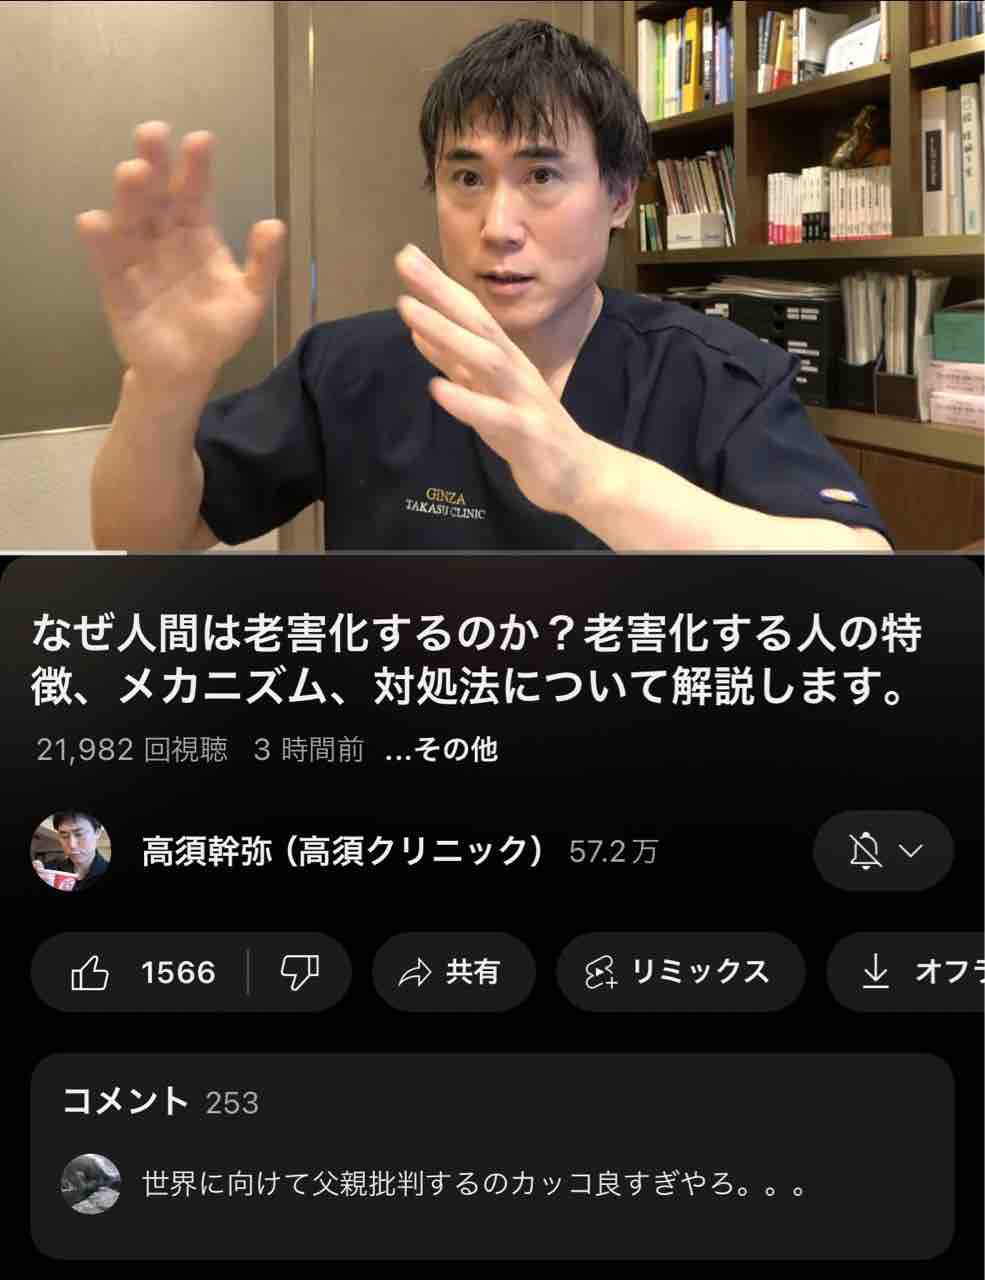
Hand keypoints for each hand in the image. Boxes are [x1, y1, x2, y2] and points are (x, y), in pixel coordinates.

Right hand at [76, 121, 285, 387]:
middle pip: (156, 194)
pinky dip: (99, 242)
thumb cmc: (218, 330)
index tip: (201, 140)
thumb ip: (263, 264)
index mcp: (196, 233)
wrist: (188, 371)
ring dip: (129, 195)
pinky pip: (107, 262)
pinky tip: (95, 222)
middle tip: (153, 133)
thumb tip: (275, 223)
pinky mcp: (116, 285)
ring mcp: (137, 258)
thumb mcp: (250, 299)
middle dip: (154, 163)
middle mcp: (163, 236)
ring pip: (130, 219)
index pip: (195, 193)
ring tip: (132, 172)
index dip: (196, 167)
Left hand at [394, 244, 595, 515]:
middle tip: (405, 260)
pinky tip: (437, 388)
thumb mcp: (487, 393)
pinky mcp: (527, 434)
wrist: (579, 474)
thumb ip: (456, 364)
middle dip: (441, 291)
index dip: (440, 285)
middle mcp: (514, 371)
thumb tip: (420, 332)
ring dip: (447, 333)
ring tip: (409, 310)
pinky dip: (466, 401)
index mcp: (505, 360)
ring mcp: (522, 400)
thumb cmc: (530, 430)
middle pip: (477, 323)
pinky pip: (495, 416)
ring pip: (486, 360)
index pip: (471, 314)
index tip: (407, 254)